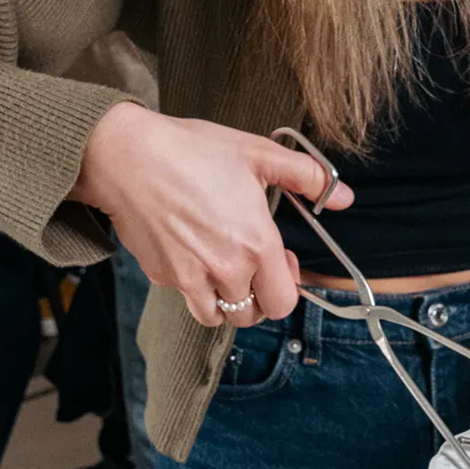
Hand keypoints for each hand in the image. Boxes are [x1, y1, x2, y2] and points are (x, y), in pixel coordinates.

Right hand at [71, 103, 353, 328]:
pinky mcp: (163, 276)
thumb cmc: (191, 150)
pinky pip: (188, 299)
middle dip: (261, 299)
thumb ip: (307, 177)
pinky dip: (196, 292)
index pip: (285, 301)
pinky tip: (195, 260)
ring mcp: (190, 278)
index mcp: (256, 244)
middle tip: (254, 268)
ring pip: (220, 318)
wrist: (126, 155)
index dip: (289, 286)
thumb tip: (343, 197)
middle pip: (254, 316)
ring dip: (228, 303)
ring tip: (226, 270)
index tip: (282, 262)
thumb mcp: (257, 153)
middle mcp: (225, 269)